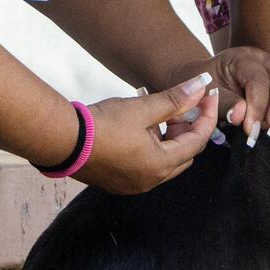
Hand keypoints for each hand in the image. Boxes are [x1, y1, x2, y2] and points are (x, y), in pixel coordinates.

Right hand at [75, 75, 217, 193]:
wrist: (62, 140)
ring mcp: (134, 185)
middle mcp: (151, 181)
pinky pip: (147, 166)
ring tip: (157, 113)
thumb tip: (201, 85)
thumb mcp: (142, 108)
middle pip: (184, 154)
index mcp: (161, 165)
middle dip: (188, 128)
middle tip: (181, 105)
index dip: (206, 116)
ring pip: (165, 160)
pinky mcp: (119, 183)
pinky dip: (152, 148)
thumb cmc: (102, 125)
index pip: (197, 141)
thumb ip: (175, 99)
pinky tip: (140, 127)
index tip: (207, 95)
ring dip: (169, 138)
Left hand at [205, 46, 269, 145]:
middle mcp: (262, 61)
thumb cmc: (201, 87)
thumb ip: (222, 103)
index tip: (252, 130)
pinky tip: (265, 128)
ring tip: (265, 131)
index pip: (258, 79)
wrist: (199, 84)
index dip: (258, 106)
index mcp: (241, 58)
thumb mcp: (203, 93)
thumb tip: (240, 116)